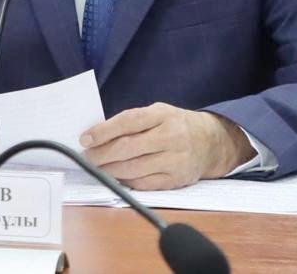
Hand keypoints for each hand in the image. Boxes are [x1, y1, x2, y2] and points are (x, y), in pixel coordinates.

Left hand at [80, 103, 252, 189]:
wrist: (211, 142)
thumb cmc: (175, 125)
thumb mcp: (157, 113)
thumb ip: (132, 122)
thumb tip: (97, 135)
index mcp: (163, 115)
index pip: (128, 122)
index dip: (103, 131)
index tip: (85, 138)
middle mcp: (171, 137)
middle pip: (129, 148)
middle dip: (102, 154)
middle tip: (87, 157)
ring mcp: (176, 160)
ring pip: (134, 168)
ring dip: (110, 171)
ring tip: (97, 168)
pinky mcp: (177, 179)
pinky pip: (145, 184)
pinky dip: (127, 181)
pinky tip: (116, 177)